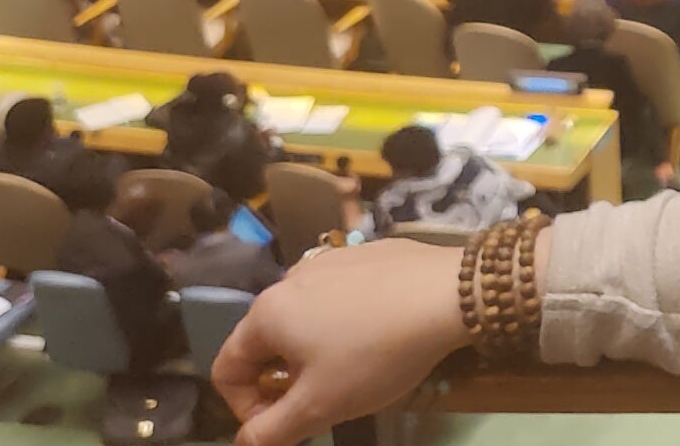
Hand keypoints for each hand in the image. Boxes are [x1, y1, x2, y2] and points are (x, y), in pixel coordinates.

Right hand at [211, 234, 472, 445]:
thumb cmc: (376, 353)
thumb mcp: (319, 405)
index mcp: (267, 312)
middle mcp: (292, 277)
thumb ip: (272, 431)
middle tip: (324, 399)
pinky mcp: (372, 252)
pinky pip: (343, 295)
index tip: (284, 424)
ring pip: (307, 317)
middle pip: (267, 342)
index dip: (246, 408)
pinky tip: (384, 332)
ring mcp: (333, 258)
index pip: (227, 368)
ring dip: (317, 351)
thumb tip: (246, 440)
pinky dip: (350, 321)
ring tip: (356, 368)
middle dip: (285, 379)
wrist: (452, 293)